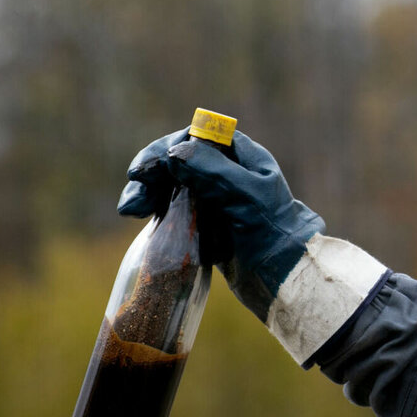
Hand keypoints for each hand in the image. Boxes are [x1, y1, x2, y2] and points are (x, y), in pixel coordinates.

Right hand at [117, 130, 325, 320]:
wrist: (286, 278)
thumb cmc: (274, 234)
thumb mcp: (246, 197)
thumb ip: (212, 171)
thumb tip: (174, 152)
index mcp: (242, 158)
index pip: (197, 138)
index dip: (168, 148)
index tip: (146, 169)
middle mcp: (228, 173)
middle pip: (180, 159)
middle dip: (152, 173)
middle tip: (133, 199)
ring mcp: (217, 199)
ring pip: (173, 183)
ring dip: (149, 191)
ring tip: (131, 210)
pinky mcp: (207, 224)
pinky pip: (176, 208)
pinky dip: (158, 210)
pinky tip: (143, 220)